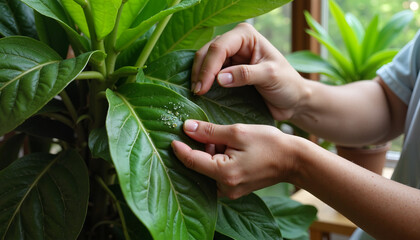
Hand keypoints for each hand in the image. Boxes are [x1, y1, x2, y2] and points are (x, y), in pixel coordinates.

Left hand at [171, 120, 297, 198]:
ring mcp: (231, 192)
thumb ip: (210, 131)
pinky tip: (226, 148)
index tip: (172, 137)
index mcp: (224, 173)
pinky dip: (216, 162)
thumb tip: (187, 127)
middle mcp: (225, 188)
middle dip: (196, 150)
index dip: (180, 149)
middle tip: (200, 132)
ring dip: (208, 155)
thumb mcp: (238, 132)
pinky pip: (217, 176)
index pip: (192, 161)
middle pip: (198, 168)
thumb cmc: (270, 144)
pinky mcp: (235, 190)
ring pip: (207, 172)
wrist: (293, 160)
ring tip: (220, 139)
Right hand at [191, 23, 307, 119]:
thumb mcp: (270, 76)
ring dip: (198, 76)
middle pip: (208, 52)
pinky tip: (200, 92)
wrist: (293, 100)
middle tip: (196, 92)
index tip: (203, 88)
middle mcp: (235, 41)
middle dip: (200, 71)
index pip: (220, 47)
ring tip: (196, 93)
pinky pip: (209, 73)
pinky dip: (202, 81)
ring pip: (204, 61)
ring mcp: (230, 56)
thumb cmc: (287, 84)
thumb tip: (219, 78)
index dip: (208, 67)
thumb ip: (246, 74)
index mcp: (246, 36)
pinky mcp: (227, 70)